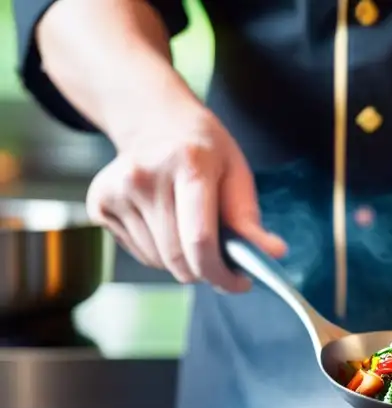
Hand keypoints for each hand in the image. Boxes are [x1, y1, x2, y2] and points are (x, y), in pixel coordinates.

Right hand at [86, 103, 285, 290]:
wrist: (155, 122)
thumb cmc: (204, 153)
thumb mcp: (236, 174)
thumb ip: (249, 218)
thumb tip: (274, 253)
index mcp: (187, 163)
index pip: (200, 239)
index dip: (221, 273)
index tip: (239, 284)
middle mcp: (144, 175)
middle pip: (178, 257)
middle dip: (206, 272)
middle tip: (223, 266)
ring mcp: (116, 189)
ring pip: (159, 261)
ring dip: (183, 263)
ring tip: (190, 231)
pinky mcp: (99, 203)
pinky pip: (140, 254)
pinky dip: (160, 254)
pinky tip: (166, 223)